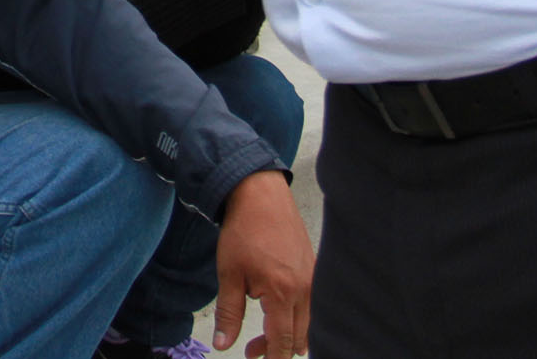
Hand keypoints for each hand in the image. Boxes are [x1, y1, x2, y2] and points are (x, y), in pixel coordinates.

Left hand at [212, 170, 311, 354]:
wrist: (260, 194)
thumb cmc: (243, 231)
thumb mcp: (229, 274)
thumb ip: (228, 313)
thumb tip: (223, 344)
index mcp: (282, 293)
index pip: (282, 341)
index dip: (272, 358)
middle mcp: (304, 289)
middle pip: (298, 336)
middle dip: (276, 349)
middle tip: (251, 351)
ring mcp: (312, 278)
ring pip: (306, 321)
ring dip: (287, 333)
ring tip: (261, 333)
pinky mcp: (313, 268)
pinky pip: (310, 303)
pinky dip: (295, 315)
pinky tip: (277, 310)